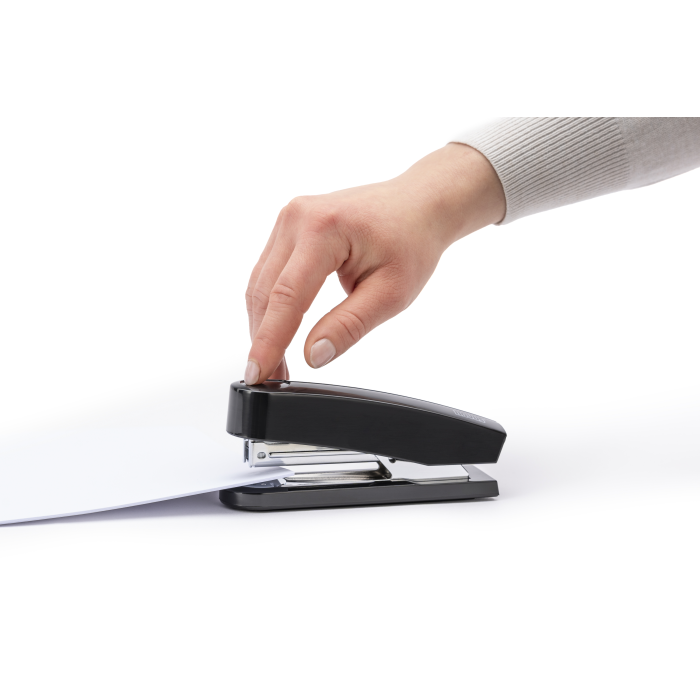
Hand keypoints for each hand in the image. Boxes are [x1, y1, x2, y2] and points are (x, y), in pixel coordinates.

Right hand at [244, 143, 505, 383]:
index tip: (258, 374)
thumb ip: (349, 325)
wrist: (419, 204)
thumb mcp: (390, 294)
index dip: (269, 341)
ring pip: (261, 282)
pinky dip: (270, 304)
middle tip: (268, 377)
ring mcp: (289, 218)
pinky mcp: (289, 226)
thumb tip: (313, 355)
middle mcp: (298, 218)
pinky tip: (277, 330)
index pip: (286, 296)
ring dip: (263, 324)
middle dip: (263, 338)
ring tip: (274, 361)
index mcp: (323, 229)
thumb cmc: (412, 242)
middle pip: (266, 291)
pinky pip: (269, 271)